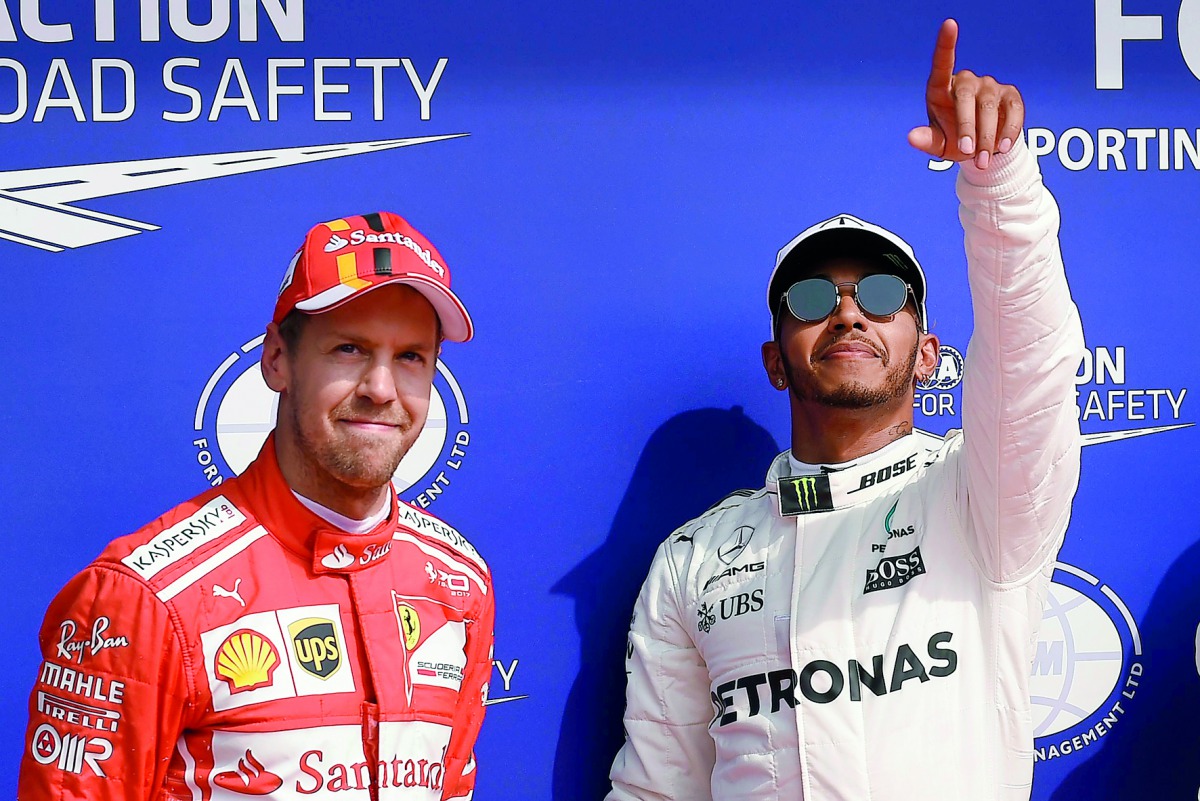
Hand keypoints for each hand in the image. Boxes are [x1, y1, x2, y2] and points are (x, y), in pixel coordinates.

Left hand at [907, 19, 1023, 169]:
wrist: (979, 149)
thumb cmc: (952, 140)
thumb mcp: (937, 144)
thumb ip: (926, 141)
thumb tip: (912, 137)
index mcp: (941, 88)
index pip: (943, 62)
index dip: (946, 43)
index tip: (949, 24)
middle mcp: (966, 81)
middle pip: (966, 96)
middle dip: (968, 126)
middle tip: (967, 151)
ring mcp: (989, 86)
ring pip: (989, 106)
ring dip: (986, 136)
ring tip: (982, 159)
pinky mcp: (1010, 96)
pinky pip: (1013, 110)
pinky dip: (1009, 130)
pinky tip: (1003, 147)